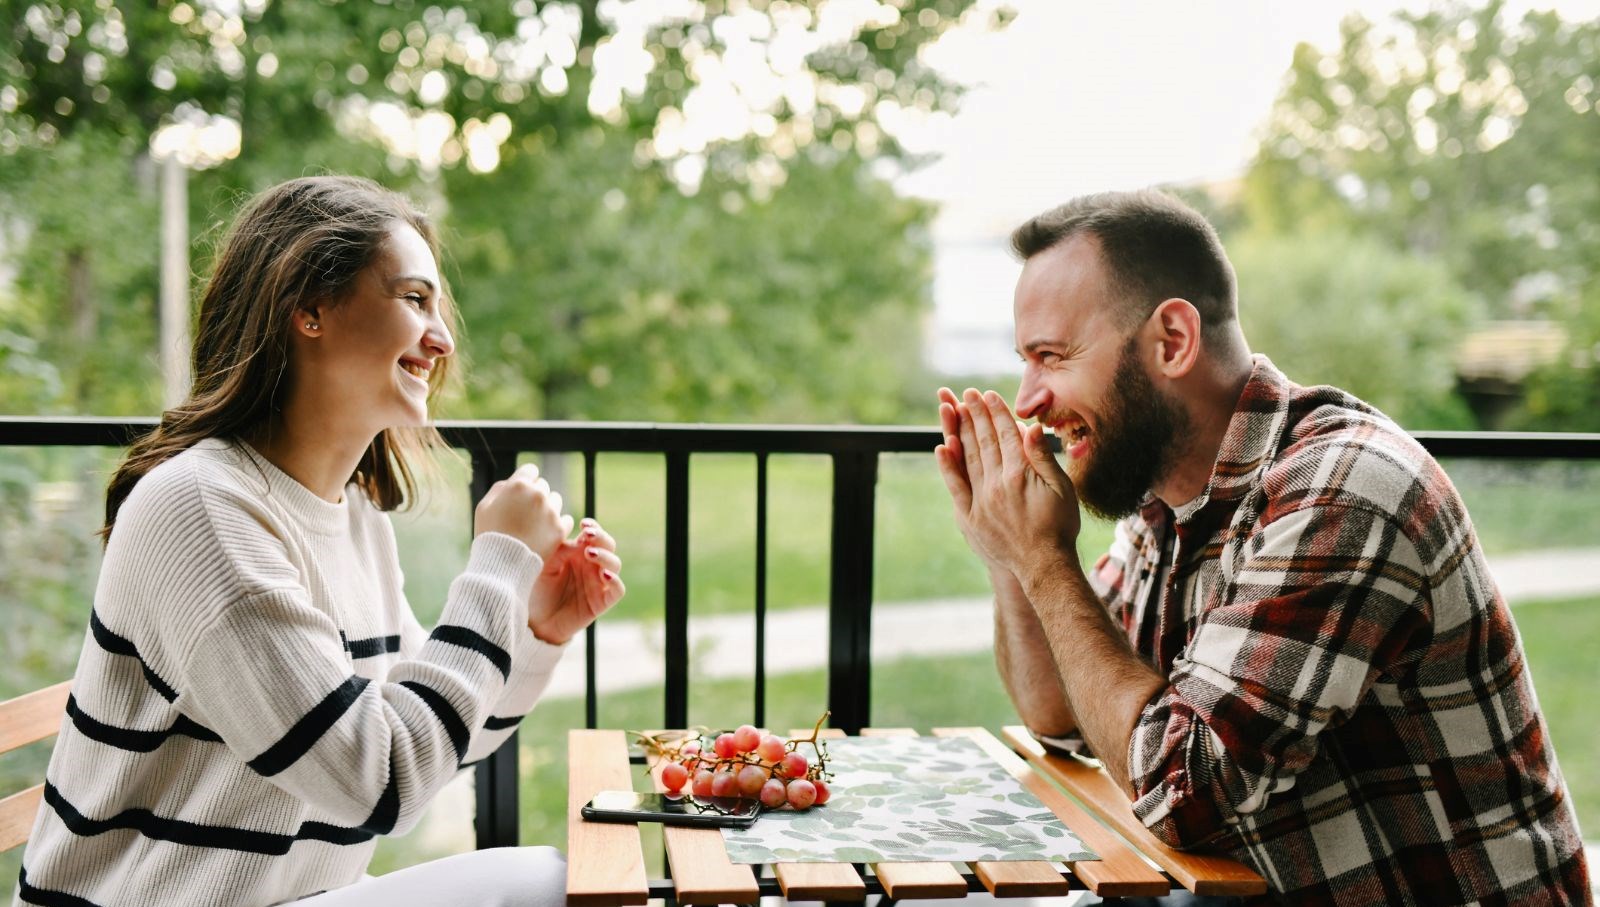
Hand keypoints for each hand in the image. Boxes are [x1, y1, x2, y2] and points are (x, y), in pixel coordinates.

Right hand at [474, 463, 572, 560]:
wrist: (501, 565)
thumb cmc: (489, 534)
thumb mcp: (484, 506)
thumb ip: (500, 489)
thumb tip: (512, 482)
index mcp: (518, 485)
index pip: (531, 470)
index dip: (526, 481)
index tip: (521, 494)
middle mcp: (538, 494)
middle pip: (543, 486)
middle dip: (535, 496)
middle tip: (525, 513)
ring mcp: (551, 511)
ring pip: (556, 500)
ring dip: (548, 508)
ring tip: (534, 524)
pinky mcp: (560, 529)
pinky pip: (566, 519)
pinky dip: (558, 524)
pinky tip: (546, 532)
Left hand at [527, 518, 625, 644]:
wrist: (534, 620)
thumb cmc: (537, 589)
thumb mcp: (544, 564)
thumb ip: (561, 550)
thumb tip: (580, 540)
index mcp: (579, 553)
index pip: (594, 535)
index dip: (594, 527)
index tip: (583, 524)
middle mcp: (591, 566)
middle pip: (609, 546)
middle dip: (602, 538)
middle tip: (588, 535)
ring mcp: (598, 584)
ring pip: (615, 564)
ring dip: (605, 556)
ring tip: (589, 553)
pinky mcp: (601, 602)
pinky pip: (618, 590)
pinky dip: (616, 581)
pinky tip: (605, 575)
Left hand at [934, 387, 1080, 579]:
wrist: (1043, 565)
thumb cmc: (1059, 526)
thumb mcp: (1061, 488)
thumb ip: (1043, 457)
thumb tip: (1031, 427)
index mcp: (1020, 474)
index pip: (1005, 435)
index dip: (996, 413)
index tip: (987, 394)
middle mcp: (997, 484)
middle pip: (983, 441)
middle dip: (974, 414)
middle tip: (966, 393)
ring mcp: (981, 500)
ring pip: (968, 457)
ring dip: (960, 431)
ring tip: (952, 409)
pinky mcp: (970, 516)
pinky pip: (955, 486)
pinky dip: (947, 466)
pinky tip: (941, 447)